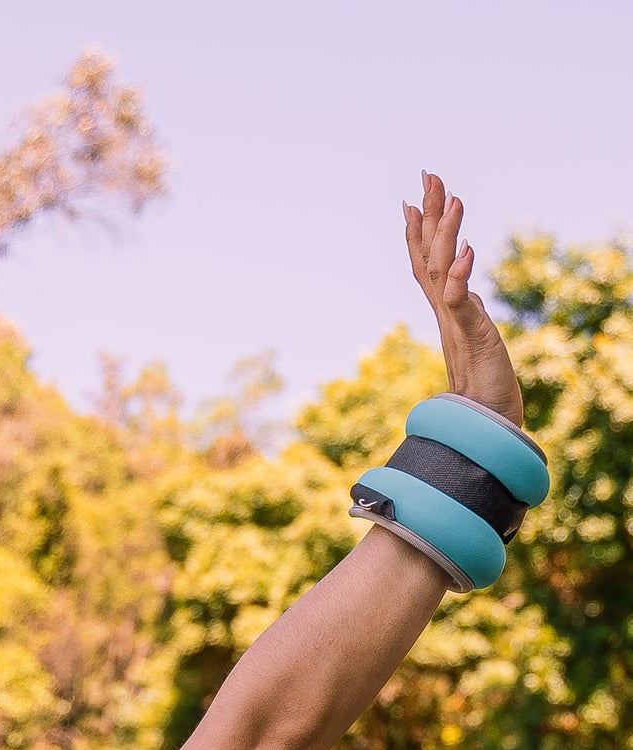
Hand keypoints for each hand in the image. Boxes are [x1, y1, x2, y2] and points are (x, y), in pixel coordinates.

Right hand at [404, 173, 522, 426]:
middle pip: (430, 256)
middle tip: (429, 175)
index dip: (419, 231)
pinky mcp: (471, 338)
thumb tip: (457, 288)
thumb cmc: (483, 389)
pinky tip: (467, 251)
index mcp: (447, 310)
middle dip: (430, 214)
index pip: (427, 262)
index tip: (414, 199)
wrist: (487, 425)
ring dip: (446, 234)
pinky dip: (461, 276)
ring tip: (453, 197)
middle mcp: (447, 312)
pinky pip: (461, 303)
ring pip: (443, 271)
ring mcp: (456, 324)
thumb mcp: (474, 337)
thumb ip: (463, 310)